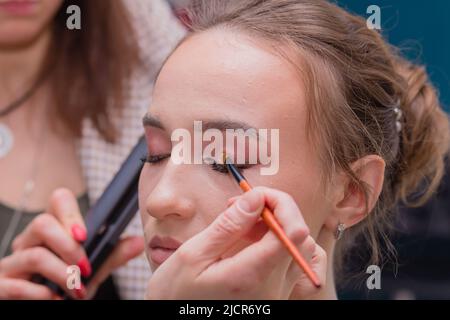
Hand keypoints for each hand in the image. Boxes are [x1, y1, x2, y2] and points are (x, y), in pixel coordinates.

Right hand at [0, 188, 143, 299]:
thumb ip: (111, 257)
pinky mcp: (2, 285)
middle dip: (69, 246)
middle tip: (85, 267)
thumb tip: (139, 242)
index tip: (85, 234)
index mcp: (51, 231)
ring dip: (62, 273)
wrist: (44, 310)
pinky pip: (18, 284)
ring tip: (77, 289)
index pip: (57, 201)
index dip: (70, 213)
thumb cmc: (65, 289)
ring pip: (34, 254)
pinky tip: (56, 300)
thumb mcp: (91, 272)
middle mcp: (28, 241)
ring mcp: (12, 263)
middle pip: (42, 223)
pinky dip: (42, 295)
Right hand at [146, 187, 326, 299]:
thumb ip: (228, 225)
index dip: (280, 204)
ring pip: (299, 249)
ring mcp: (275, 295)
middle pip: (300, 239)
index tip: (255, 195)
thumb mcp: (193, 254)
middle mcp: (272, 289)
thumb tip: (256, 198)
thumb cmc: (176, 292)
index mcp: (251, 276)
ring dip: (278, 226)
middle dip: (278, 212)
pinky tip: (248, 239)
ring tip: (243, 223)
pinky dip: (275, 242)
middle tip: (244, 206)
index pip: (292, 232)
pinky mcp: (274, 295)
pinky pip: (289, 262)